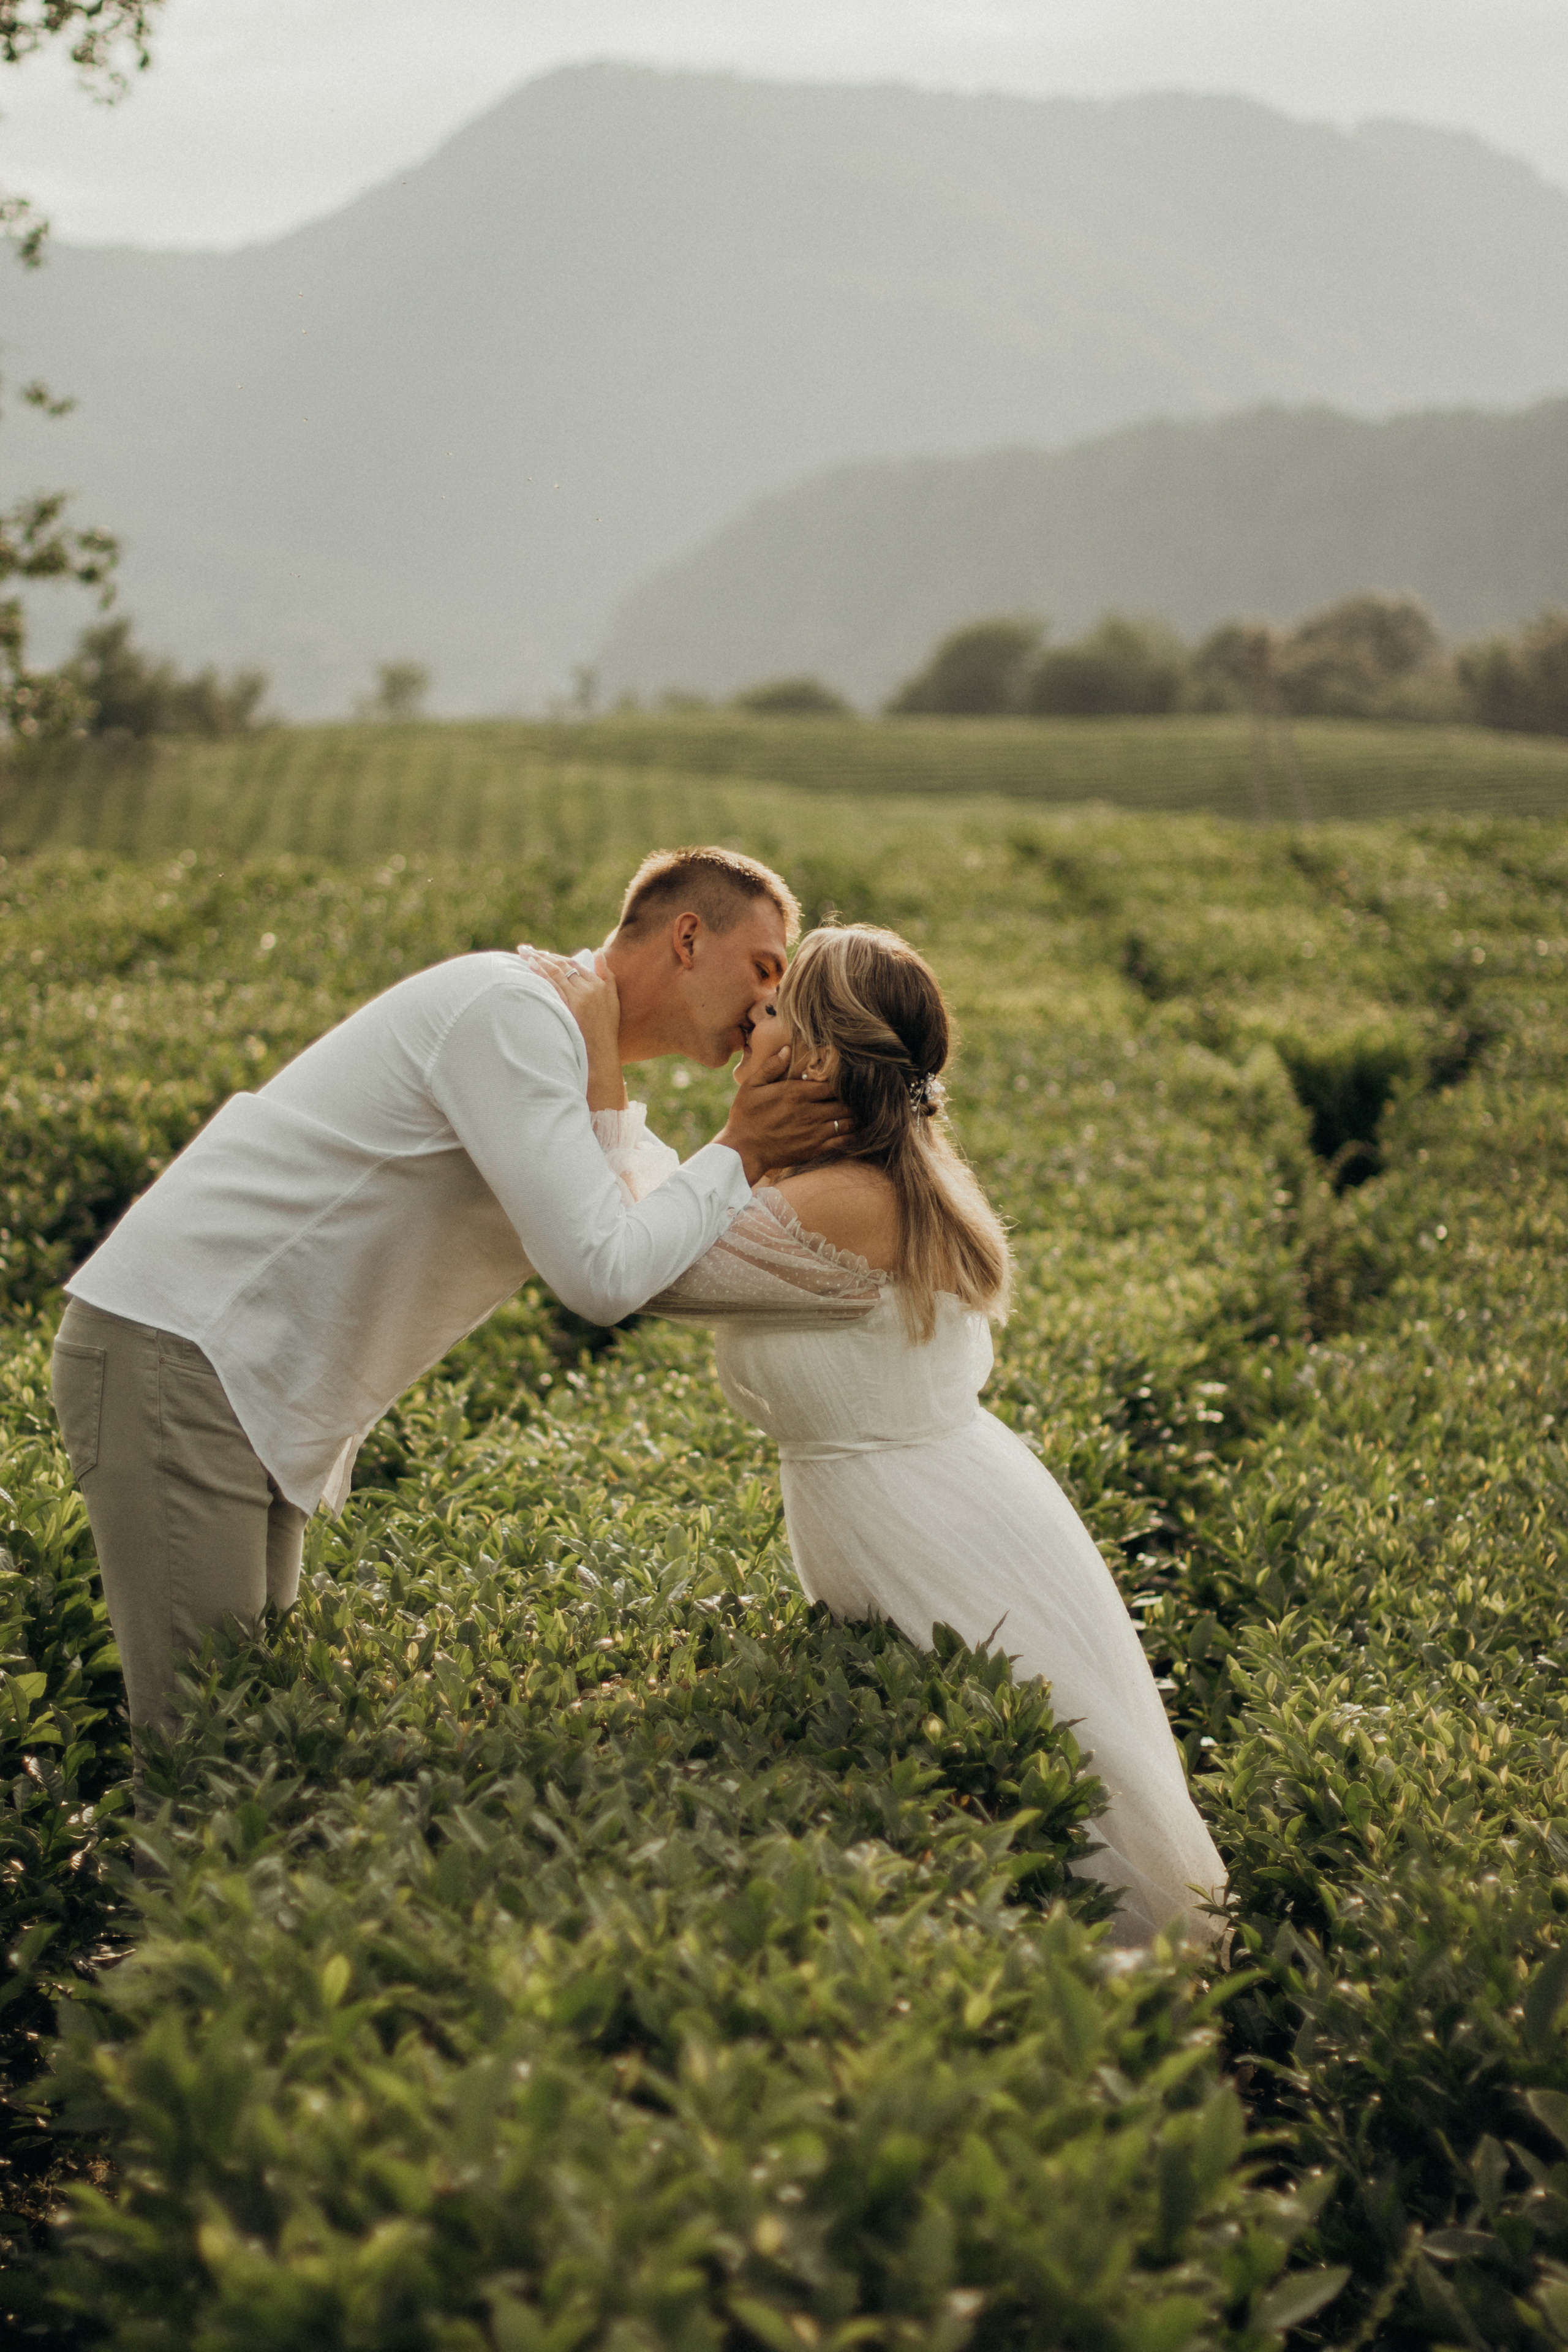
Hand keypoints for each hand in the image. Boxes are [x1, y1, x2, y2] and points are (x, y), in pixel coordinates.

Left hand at [516, 945, 626, 1110]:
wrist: (600, 1055)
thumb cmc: (605, 1031)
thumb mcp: (613, 1001)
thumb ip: (607, 976)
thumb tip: (599, 953)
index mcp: (600, 985)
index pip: (575, 964)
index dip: (558, 958)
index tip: (544, 954)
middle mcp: (590, 988)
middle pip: (563, 966)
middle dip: (544, 955)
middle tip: (527, 949)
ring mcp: (580, 996)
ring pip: (557, 972)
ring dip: (539, 961)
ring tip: (524, 953)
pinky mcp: (570, 1006)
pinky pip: (553, 985)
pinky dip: (542, 974)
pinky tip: (531, 966)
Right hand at [714, 1040, 852, 1184]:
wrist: (742, 1151)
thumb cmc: (745, 1117)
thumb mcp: (751, 1086)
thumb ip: (771, 1066)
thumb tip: (787, 1049)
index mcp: (796, 1093)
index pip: (832, 1085)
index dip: (840, 1084)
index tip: (842, 1084)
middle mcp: (809, 1112)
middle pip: (844, 1103)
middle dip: (850, 1101)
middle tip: (852, 1099)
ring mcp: (813, 1132)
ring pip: (846, 1122)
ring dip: (852, 1118)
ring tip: (852, 1114)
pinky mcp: (813, 1149)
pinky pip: (841, 1142)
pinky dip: (849, 1136)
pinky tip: (848, 1132)